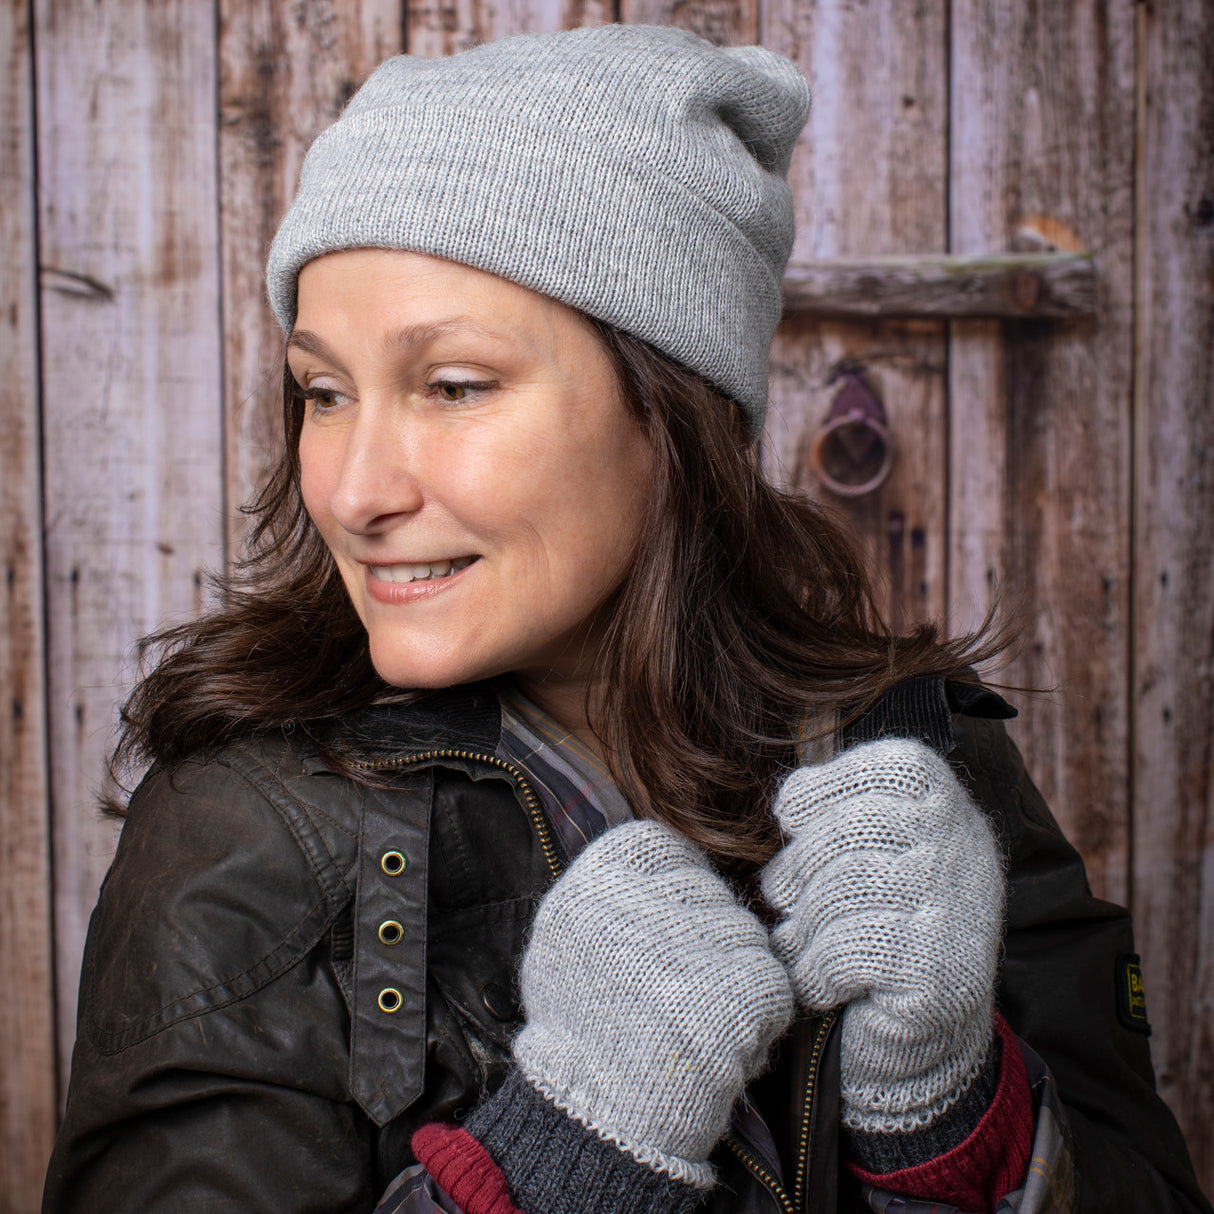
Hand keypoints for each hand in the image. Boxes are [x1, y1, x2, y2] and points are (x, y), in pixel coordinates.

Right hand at [512, 819, 792, 1186]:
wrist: (593, 1118)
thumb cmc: (582, 1027)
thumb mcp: (567, 937)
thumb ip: (614, 891)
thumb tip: (676, 863)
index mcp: (595, 879)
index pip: (667, 849)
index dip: (678, 889)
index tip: (667, 931)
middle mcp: (640, 901)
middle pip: (713, 893)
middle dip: (709, 938)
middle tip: (677, 990)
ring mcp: (689, 945)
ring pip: (748, 935)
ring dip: (736, 977)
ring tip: (694, 1020)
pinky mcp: (733, 992)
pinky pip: (773, 981)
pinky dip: (760, 1017)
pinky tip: (722, 1044)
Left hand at [761, 737, 1003, 1132]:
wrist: (917, 1040)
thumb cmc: (866, 926)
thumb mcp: (858, 852)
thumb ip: (833, 811)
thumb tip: (784, 797)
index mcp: (945, 804)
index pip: (881, 768)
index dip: (819, 790)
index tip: (791, 820)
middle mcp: (965, 846)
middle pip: (851, 829)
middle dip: (797, 868)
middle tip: (782, 898)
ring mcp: (961, 908)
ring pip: (844, 889)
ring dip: (802, 926)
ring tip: (799, 944)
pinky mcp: (943, 972)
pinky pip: (848, 949)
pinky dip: (815, 970)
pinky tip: (821, 984)